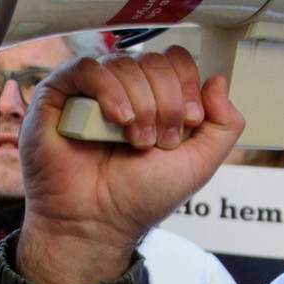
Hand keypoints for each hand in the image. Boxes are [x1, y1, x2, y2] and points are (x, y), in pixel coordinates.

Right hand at [17, 48, 244, 283]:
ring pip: (124, 64)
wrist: (98, 222)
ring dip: (141, 104)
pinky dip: (109, 91)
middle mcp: (124, 88)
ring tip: (136, 140)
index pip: (176, 61)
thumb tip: (218, 82)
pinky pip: (87, 68)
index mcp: (154, 97)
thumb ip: (224, 125)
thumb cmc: (139, 197)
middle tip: (159, 141)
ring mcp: (90, 90)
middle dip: (167, 102)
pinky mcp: (58, 94)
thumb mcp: (200, 163)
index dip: (187, 86)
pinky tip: (118, 119)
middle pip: (154, 61)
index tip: (188, 122)